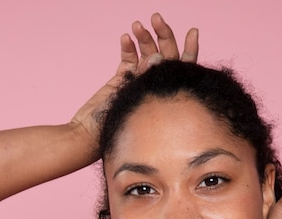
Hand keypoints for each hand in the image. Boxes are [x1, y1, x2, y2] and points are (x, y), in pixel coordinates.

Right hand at [71, 13, 197, 153]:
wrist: (87, 137)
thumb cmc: (119, 135)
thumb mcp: (138, 108)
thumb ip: (147, 83)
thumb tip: (156, 58)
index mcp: (169, 99)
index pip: (184, 71)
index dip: (190, 51)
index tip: (193, 31)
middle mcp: (157, 90)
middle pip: (166, 57)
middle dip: (163, 35)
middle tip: (157, 18)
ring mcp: (140, 84)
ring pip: (146, 54)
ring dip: (144, 38)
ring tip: (137, 26)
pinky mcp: (122, 81)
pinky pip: (129, 59)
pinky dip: (128, 48)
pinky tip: (125, 38)